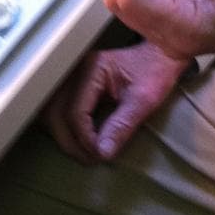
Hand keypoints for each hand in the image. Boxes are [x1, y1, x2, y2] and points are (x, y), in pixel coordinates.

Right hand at [42, 39, 190, 162]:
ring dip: (66, 137)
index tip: (99, 154)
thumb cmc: (156, 71)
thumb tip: (103, 152)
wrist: (162, 55)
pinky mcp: (76, 85)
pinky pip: (61, 110)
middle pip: (56, 114)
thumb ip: (122, 126)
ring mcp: (73, 77)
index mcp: (92, 69)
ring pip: (52, 113)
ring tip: (86, 153)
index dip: (84, 138)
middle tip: (91, 158)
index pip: (75, 111)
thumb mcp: (143, 100)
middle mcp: (76, 70)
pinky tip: (82, 141)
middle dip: (71, 141)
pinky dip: (67, 129)